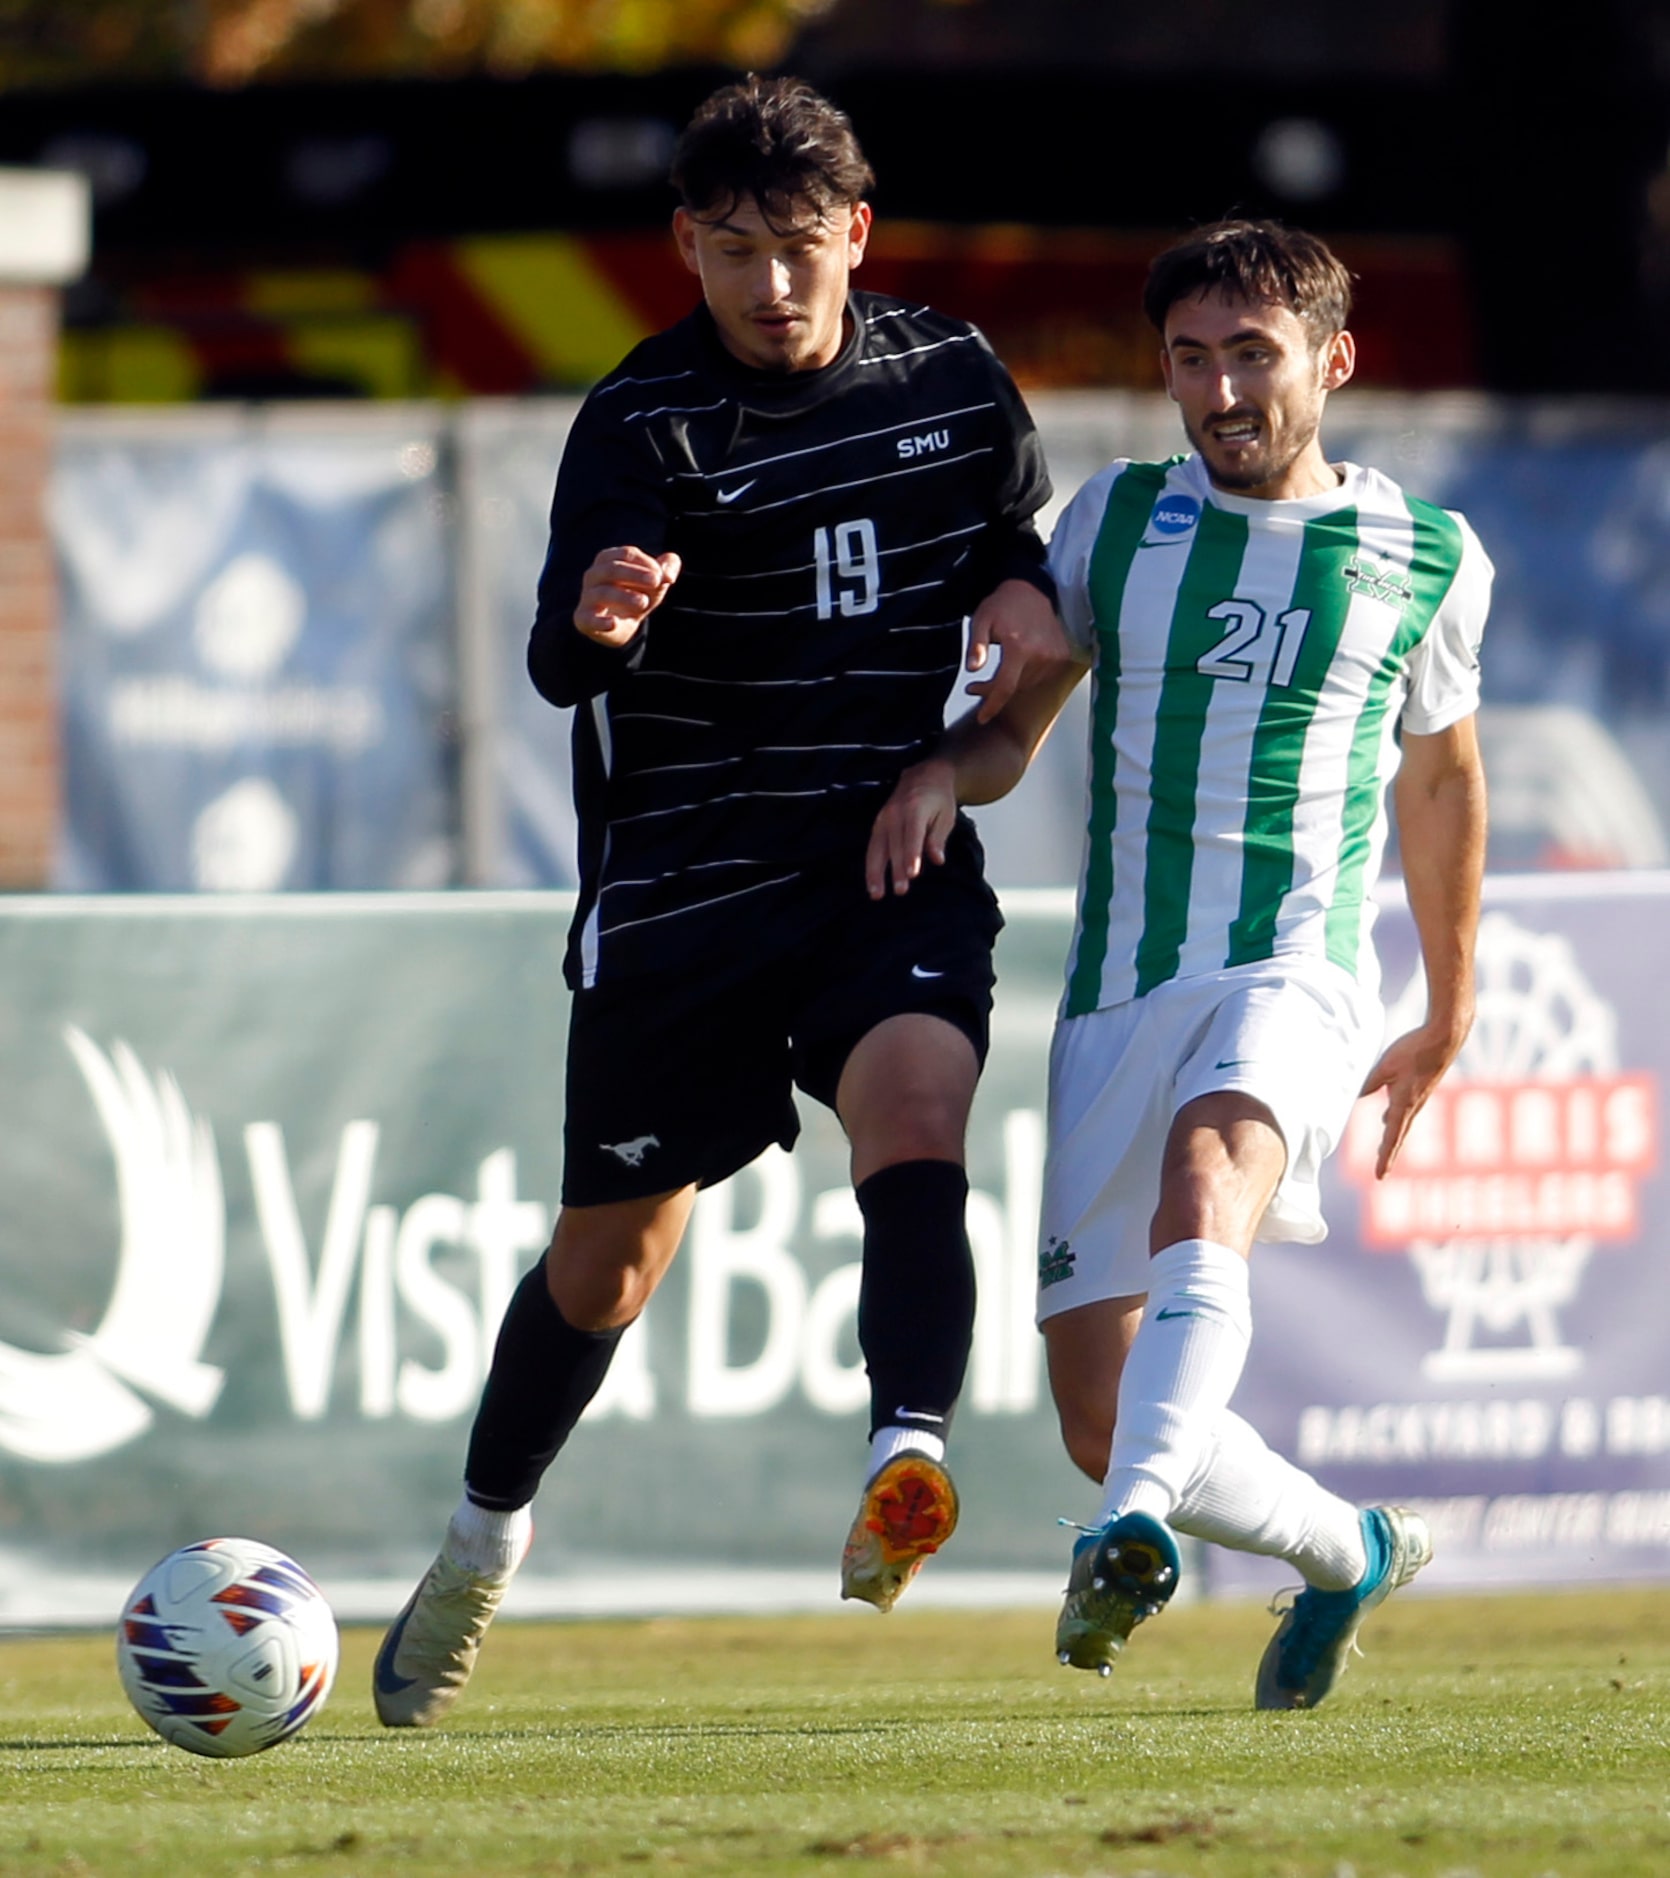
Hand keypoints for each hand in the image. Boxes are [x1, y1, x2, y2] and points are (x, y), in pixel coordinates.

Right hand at [575, 546, 681, 645]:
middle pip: (611, 569)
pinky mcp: (584, 619)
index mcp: (608, 559)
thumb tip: (669, 574)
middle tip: (657, 582)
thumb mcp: (654, 583)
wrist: (618, 626)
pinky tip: (613, 623)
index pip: (627, 554)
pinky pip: (589, 619)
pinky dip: (600, 621)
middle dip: (635, 574)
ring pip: (602, 592)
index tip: (663, 577)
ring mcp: (587, 597)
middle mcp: (593, 575)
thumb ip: (666, 570)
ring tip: (644, 603)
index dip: (646, 563)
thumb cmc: (635, 595)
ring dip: (624, 596)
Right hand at [865, 756, 957, 898]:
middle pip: (895, 846)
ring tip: (877, 894)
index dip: (912, 856)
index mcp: (915, 809)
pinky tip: (872, 883)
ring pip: (878, 849)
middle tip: (900, 891)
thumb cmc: (939, 799)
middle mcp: (895, 813)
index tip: (912, 874)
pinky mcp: (877, 824)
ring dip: (876, 872)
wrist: (923, 776)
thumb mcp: (946, 816)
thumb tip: (937, 859)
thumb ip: (938, 838)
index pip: (913, 836)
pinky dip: (871, 866)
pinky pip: (872, 848)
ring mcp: (883, 819)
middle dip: (897, 869)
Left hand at [964, 579, 1073, 722]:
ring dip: (1011, 684)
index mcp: (1020, 647)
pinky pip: (1041, 677)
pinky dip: (1026, 676)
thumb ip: (976, 646)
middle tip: (976, 686)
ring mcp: (1055, 656)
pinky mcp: (1063, 655)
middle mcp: (1042, 654)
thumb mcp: (981, 620)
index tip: (982, 718)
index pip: (1005, 687)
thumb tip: (973, 670)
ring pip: (1027, 685)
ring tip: (997, 672)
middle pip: (1015, 688)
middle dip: (994, 691)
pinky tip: (1018, 664)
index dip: (992, 705)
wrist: (1032, 589)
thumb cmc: (1004, 604)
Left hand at [1361, 1015, 1470, 1178]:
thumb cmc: (1414, 1051)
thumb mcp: (1384, 1067)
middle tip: (1382, 1171)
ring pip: (1403, 1123)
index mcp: (1403, 1104)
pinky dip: (1396, 1119)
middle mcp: (1414, 1106)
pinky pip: (1407, 1109)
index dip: (1384, 1157)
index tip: (1380, 1175)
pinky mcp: (1422, 1087)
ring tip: (1383, 1151)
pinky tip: (1388, 1117)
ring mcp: (1420, 1097)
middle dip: (1388, 1153)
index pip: (1391, 1138)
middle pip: (1398, 1135)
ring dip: (1392, 1138)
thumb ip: (1370, 1083)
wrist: (1445, 1038)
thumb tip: (1357, 1097)